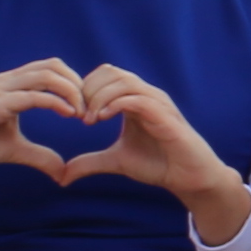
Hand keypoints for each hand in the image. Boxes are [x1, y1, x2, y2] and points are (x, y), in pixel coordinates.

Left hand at [48, 66, 250, 238]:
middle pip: (111, 72)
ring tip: (88, 120)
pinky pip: (137, 99)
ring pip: (123, 81)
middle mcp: (147, 95)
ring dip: (99, 97)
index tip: (74, 113)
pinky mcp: (165, 116)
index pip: (106, 75)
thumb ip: (90, 162)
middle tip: (78, 115)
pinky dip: (115, 104)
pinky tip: (101, 119)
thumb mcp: (116, 161)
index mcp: (135, 100)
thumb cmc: (158, 165)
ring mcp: (158, 103)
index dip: (85, 89)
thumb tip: (62, 176)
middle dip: (88, 91)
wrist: (188, 178)